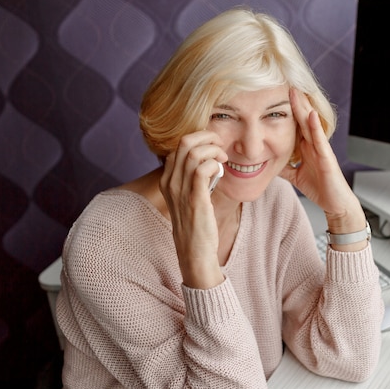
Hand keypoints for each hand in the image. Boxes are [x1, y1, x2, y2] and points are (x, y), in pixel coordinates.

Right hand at [159, 130, 227, 287]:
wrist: (194, 251)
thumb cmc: (195, 224)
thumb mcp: (187, 198)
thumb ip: (192, 179)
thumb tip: (209, 161)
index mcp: (166, 180)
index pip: (178, 146)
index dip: (198, 139)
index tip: (213, 146)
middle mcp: (170, 182)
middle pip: (184, 142)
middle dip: (207, 137)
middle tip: (220, 145)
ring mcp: (180, 190)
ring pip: (193, 152)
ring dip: (213, 149)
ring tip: (222, 157)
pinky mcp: (195, 199)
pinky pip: (203, 169)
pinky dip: (215, 164)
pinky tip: (220, 171)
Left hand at [280, 89, 361, 223]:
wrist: (336, 204)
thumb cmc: (321, 188)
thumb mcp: (295, 176)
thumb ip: (284, 168)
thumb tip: (266, 164)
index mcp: (307, 147)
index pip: (295, 124)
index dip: (287, 110)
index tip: (276, 95)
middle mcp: (315, 145)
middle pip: (302, 119)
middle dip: (295, 102)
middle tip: (285, 83)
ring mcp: (322, 149)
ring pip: (311, 125)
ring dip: (303, 108)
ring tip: (296, 92)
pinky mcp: (327, 158)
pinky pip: (320, 140)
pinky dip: (315, 127)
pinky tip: (310, 115)